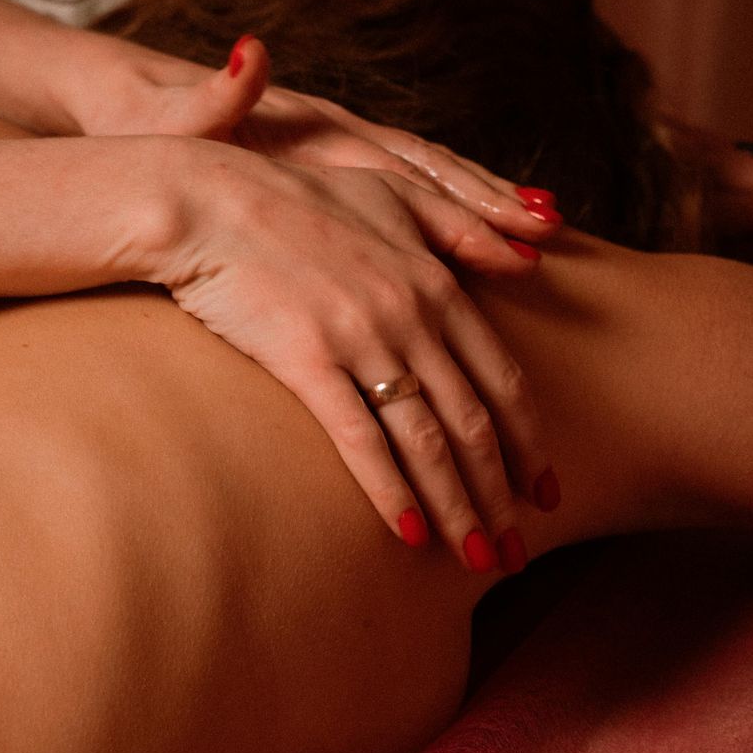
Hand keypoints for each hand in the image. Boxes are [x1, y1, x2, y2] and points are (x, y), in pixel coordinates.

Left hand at [70, 34, 563, 246]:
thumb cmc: (138, 121)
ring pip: (418, 182)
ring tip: (541, 235)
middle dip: (486, 200)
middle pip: (424, 169)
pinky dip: (437, 216)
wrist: (115, 104)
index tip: (510, 218)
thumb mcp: (165, 115)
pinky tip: (475, 243)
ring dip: (477, 207)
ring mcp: (326, 154)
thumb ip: (213, 94)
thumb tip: (251, 53)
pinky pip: (390, 198)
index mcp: (303, 124)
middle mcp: (328, 135)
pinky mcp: (316, 174)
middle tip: (549, 231)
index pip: (395, 164)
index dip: (453, 193)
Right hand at [151, 137, 556, 572]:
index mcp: (436, 283)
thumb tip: (531, 260)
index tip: (544, 493)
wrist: (208, 201)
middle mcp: (411, 316)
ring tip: (476, 559)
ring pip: (427, 441)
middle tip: (516, 552)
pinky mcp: (306, 361)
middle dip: (501, 496)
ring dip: (458, 508)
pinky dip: (391, 492)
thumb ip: (464, 227)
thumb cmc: (295, 196)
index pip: (502, 380)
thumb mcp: (394, 193)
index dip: (530, 444)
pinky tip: (411, 534)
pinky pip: (360, 440)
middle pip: (473, 423)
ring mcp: (361, 340)